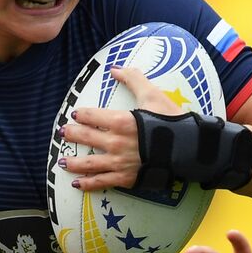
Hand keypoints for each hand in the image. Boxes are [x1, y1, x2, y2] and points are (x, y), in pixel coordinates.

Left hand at [58, 67, 183, 191]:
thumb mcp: (153, 95)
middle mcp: (116, 143)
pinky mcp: (126, 178)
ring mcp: (120, 163)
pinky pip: (102, 182)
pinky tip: (76, 183)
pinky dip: (87, 184)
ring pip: (89, 163)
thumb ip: (133, 79)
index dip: (81, 114)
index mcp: (121, 121)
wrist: (189, 148)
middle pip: (86, 137)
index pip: (92, 116)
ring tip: (62, 161)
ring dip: (73, 162)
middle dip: (71, 134)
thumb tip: (115, 69)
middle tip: (62, 132)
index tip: (74, 114)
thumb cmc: (172, 121)